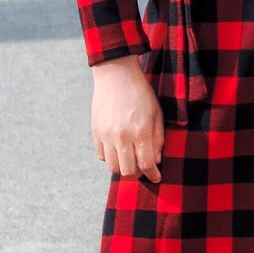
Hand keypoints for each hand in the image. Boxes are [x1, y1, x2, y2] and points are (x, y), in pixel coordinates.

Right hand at [90, 56, 163, 180]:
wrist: (116, 75)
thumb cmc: (140, 93)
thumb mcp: (156, 113)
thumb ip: (158, 139)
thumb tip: (156, 161)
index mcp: (140, 131)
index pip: (146, 164)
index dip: (153, 175)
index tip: (156, 177)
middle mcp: (122, 136)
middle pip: (128, 171)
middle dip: (138, 174)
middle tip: (143, 169)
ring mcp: (106, 135)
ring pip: (113, 167)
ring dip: (123, 168)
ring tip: (130, 161)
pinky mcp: (95, 131)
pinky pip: (101, 156)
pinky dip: (110, 158)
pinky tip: (118, 150)